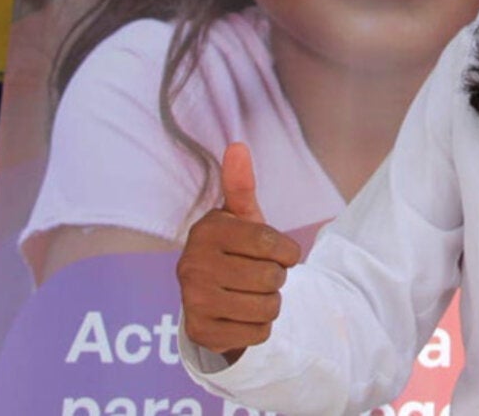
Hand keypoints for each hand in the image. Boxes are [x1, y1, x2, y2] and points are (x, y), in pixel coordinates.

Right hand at [177, 144, 301, 361]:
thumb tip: (237, 146)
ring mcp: (193, 301)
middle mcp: (192, 265)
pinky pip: (259, 333)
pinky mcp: (201, 333)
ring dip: (271, 303)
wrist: (211, 299)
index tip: (281, 253)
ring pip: (268, 307)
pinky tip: (243, 316)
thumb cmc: (235, 251)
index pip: (270, 243)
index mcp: (207, 231)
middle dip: (276, 278)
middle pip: (272, 278)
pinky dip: (260, 327)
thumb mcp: (242, 219)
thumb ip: (241, 186)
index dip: (286, 251)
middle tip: (260, 275)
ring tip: (253, 294)